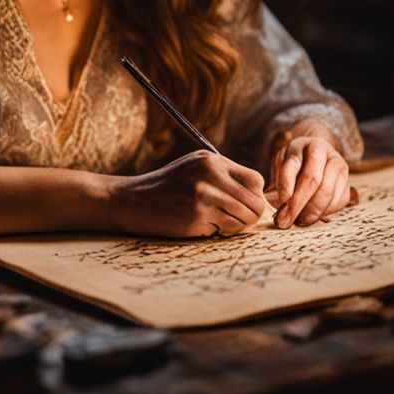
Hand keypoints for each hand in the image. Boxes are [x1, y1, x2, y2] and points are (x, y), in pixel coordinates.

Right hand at [109, 150, 268, 237]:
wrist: (133, 200)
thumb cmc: (168, 185)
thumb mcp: (195, 167)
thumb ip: (224, 175)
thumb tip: (260, 196)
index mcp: (212, 161)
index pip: (255, 180)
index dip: (256, 195)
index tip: (247, 204)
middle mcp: (209, 176)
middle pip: (254, 203)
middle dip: (252, 216)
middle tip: (239, 220)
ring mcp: (202, 198)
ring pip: (243, 220)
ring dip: (236, 226)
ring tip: (219, 222)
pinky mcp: (195, 218)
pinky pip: (224, 231)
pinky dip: (218, 232)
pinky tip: (202, 225)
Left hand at [270, 127, 349, 228]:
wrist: (317, 157)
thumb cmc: (294, 166)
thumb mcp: (281, 167)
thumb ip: (278, 183)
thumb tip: (272, 206)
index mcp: (300, 145)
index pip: (292, 164)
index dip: (286, 183)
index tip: (281, 201)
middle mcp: (323, 151)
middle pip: (312, 179)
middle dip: (297, 204)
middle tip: (284, 221)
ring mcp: (338, 165)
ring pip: (327, 191)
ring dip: (311, 212)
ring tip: (298, 222)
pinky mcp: (347, 181)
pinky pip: (338, 200)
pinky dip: (324, 213)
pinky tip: (312, 217)